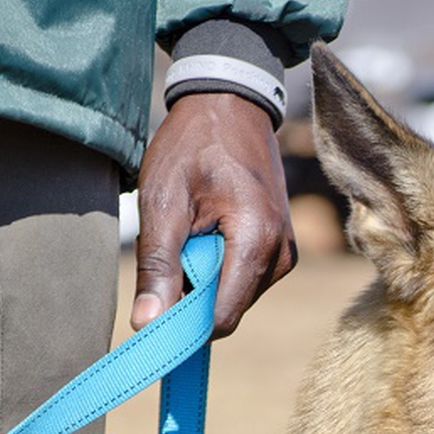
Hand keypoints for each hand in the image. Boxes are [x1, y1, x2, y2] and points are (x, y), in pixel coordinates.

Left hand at [132, 92, 297, 337]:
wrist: (230, 106)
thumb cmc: (192, 146)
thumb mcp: (162, 202)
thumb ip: (157, 266)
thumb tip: (147, 326)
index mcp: (257, 243)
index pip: (220, 318)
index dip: (182, 323)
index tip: (152, 304)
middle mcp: (282, 256)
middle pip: (227, 311)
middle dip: (192, 295)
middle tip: (171, 247)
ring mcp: (286, 254)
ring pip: (233, 298)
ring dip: (203, 280)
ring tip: (190, 232)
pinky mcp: (282, 251)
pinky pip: (243, 281)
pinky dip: (218, 269)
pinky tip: (206, 232)